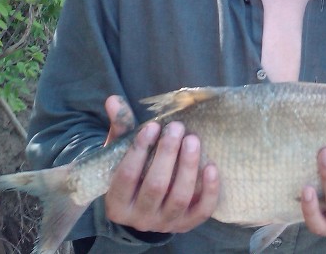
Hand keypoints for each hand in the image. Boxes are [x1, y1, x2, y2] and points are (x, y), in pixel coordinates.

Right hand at [101, 96, 220, 233]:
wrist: (144, 205)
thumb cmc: (132, 173)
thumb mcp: (121, 154)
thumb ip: (120, 129)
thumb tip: (114, 100)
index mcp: (117, 202)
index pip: (126, 176)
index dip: (139, 150)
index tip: (153, 126)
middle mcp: (139, 218)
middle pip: (155, 187)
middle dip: (167, 154)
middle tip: (177, 127)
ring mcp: (164, 223)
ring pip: (179, 198)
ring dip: (188, 166)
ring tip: (193, 139)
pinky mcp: (187, 225)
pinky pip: (201, 211)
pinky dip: (209, 190)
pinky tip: (211, 166)